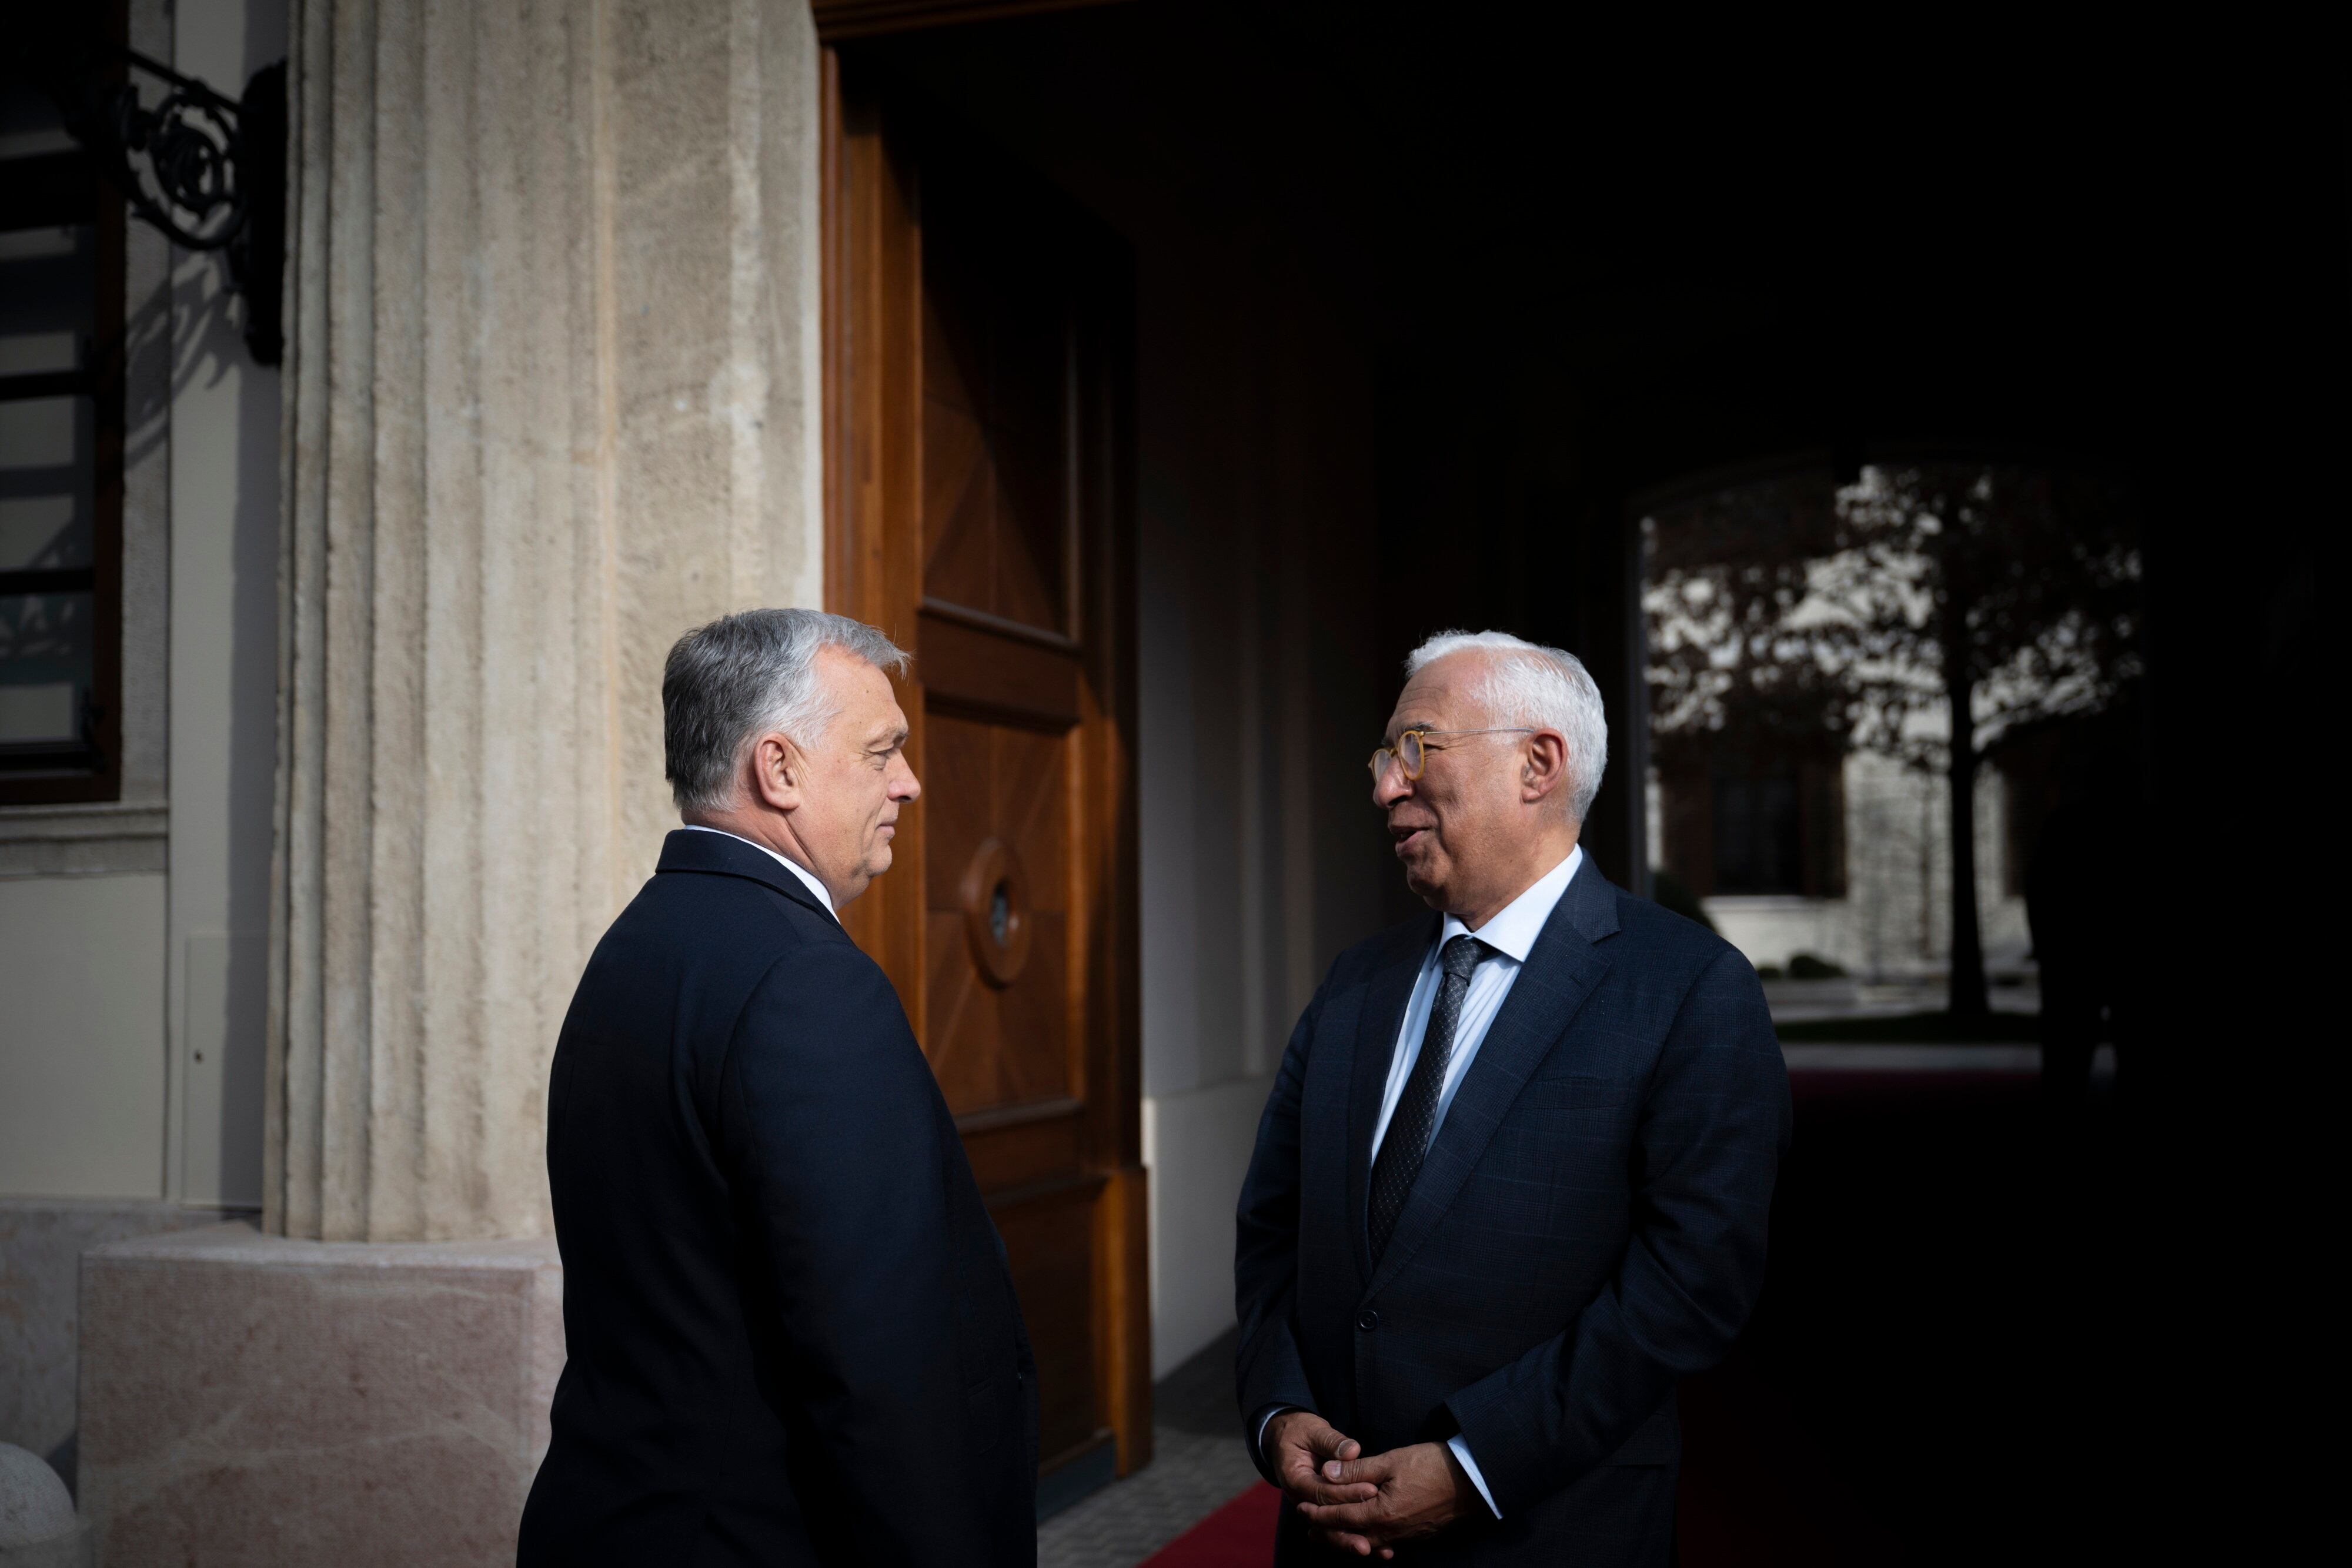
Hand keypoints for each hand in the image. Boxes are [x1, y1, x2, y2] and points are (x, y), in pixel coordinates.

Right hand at [1263, 1410, 1384, 1557]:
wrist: (1286, 1438)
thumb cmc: (1300, 1431)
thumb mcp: (1313, 1430)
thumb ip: (1331, 1442)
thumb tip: (1352, 1451)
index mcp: (1295, 1479)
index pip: (1322, 1492)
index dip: (1347, 1493)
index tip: (1371, 1490)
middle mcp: (1301, 1499)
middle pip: (1325, 1521)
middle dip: (1350, 1531)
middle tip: (1373, 1540)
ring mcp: (1312, 1508)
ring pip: (1332, 1531)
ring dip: (1354, 1541)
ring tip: (1379, 1550)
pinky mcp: (1323, 1510)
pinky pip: (1339, 1527)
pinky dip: (1357, 1536)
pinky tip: (1379, 1548)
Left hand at [1295, 1440, 1474, 1555]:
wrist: (1474, 1482)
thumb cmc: (1433, 1466)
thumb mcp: (1391, 1461)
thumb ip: (1357, 1470)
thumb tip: (1326, 1473)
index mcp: (1380, 1514)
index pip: (1339, 1517)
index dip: (1318, 1513)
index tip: (1300, 1508)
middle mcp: (1391, 1532)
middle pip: (1350, 1536)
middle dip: (1327, 1532)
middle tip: (1308, 1527)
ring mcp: (1405, 1537)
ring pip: (1367, 1543)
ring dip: (1346, 1537)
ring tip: (1330, 1534)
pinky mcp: (1417, 1537)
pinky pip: (1386, 1545)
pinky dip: (1370, 1541)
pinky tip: (1367, 1538)